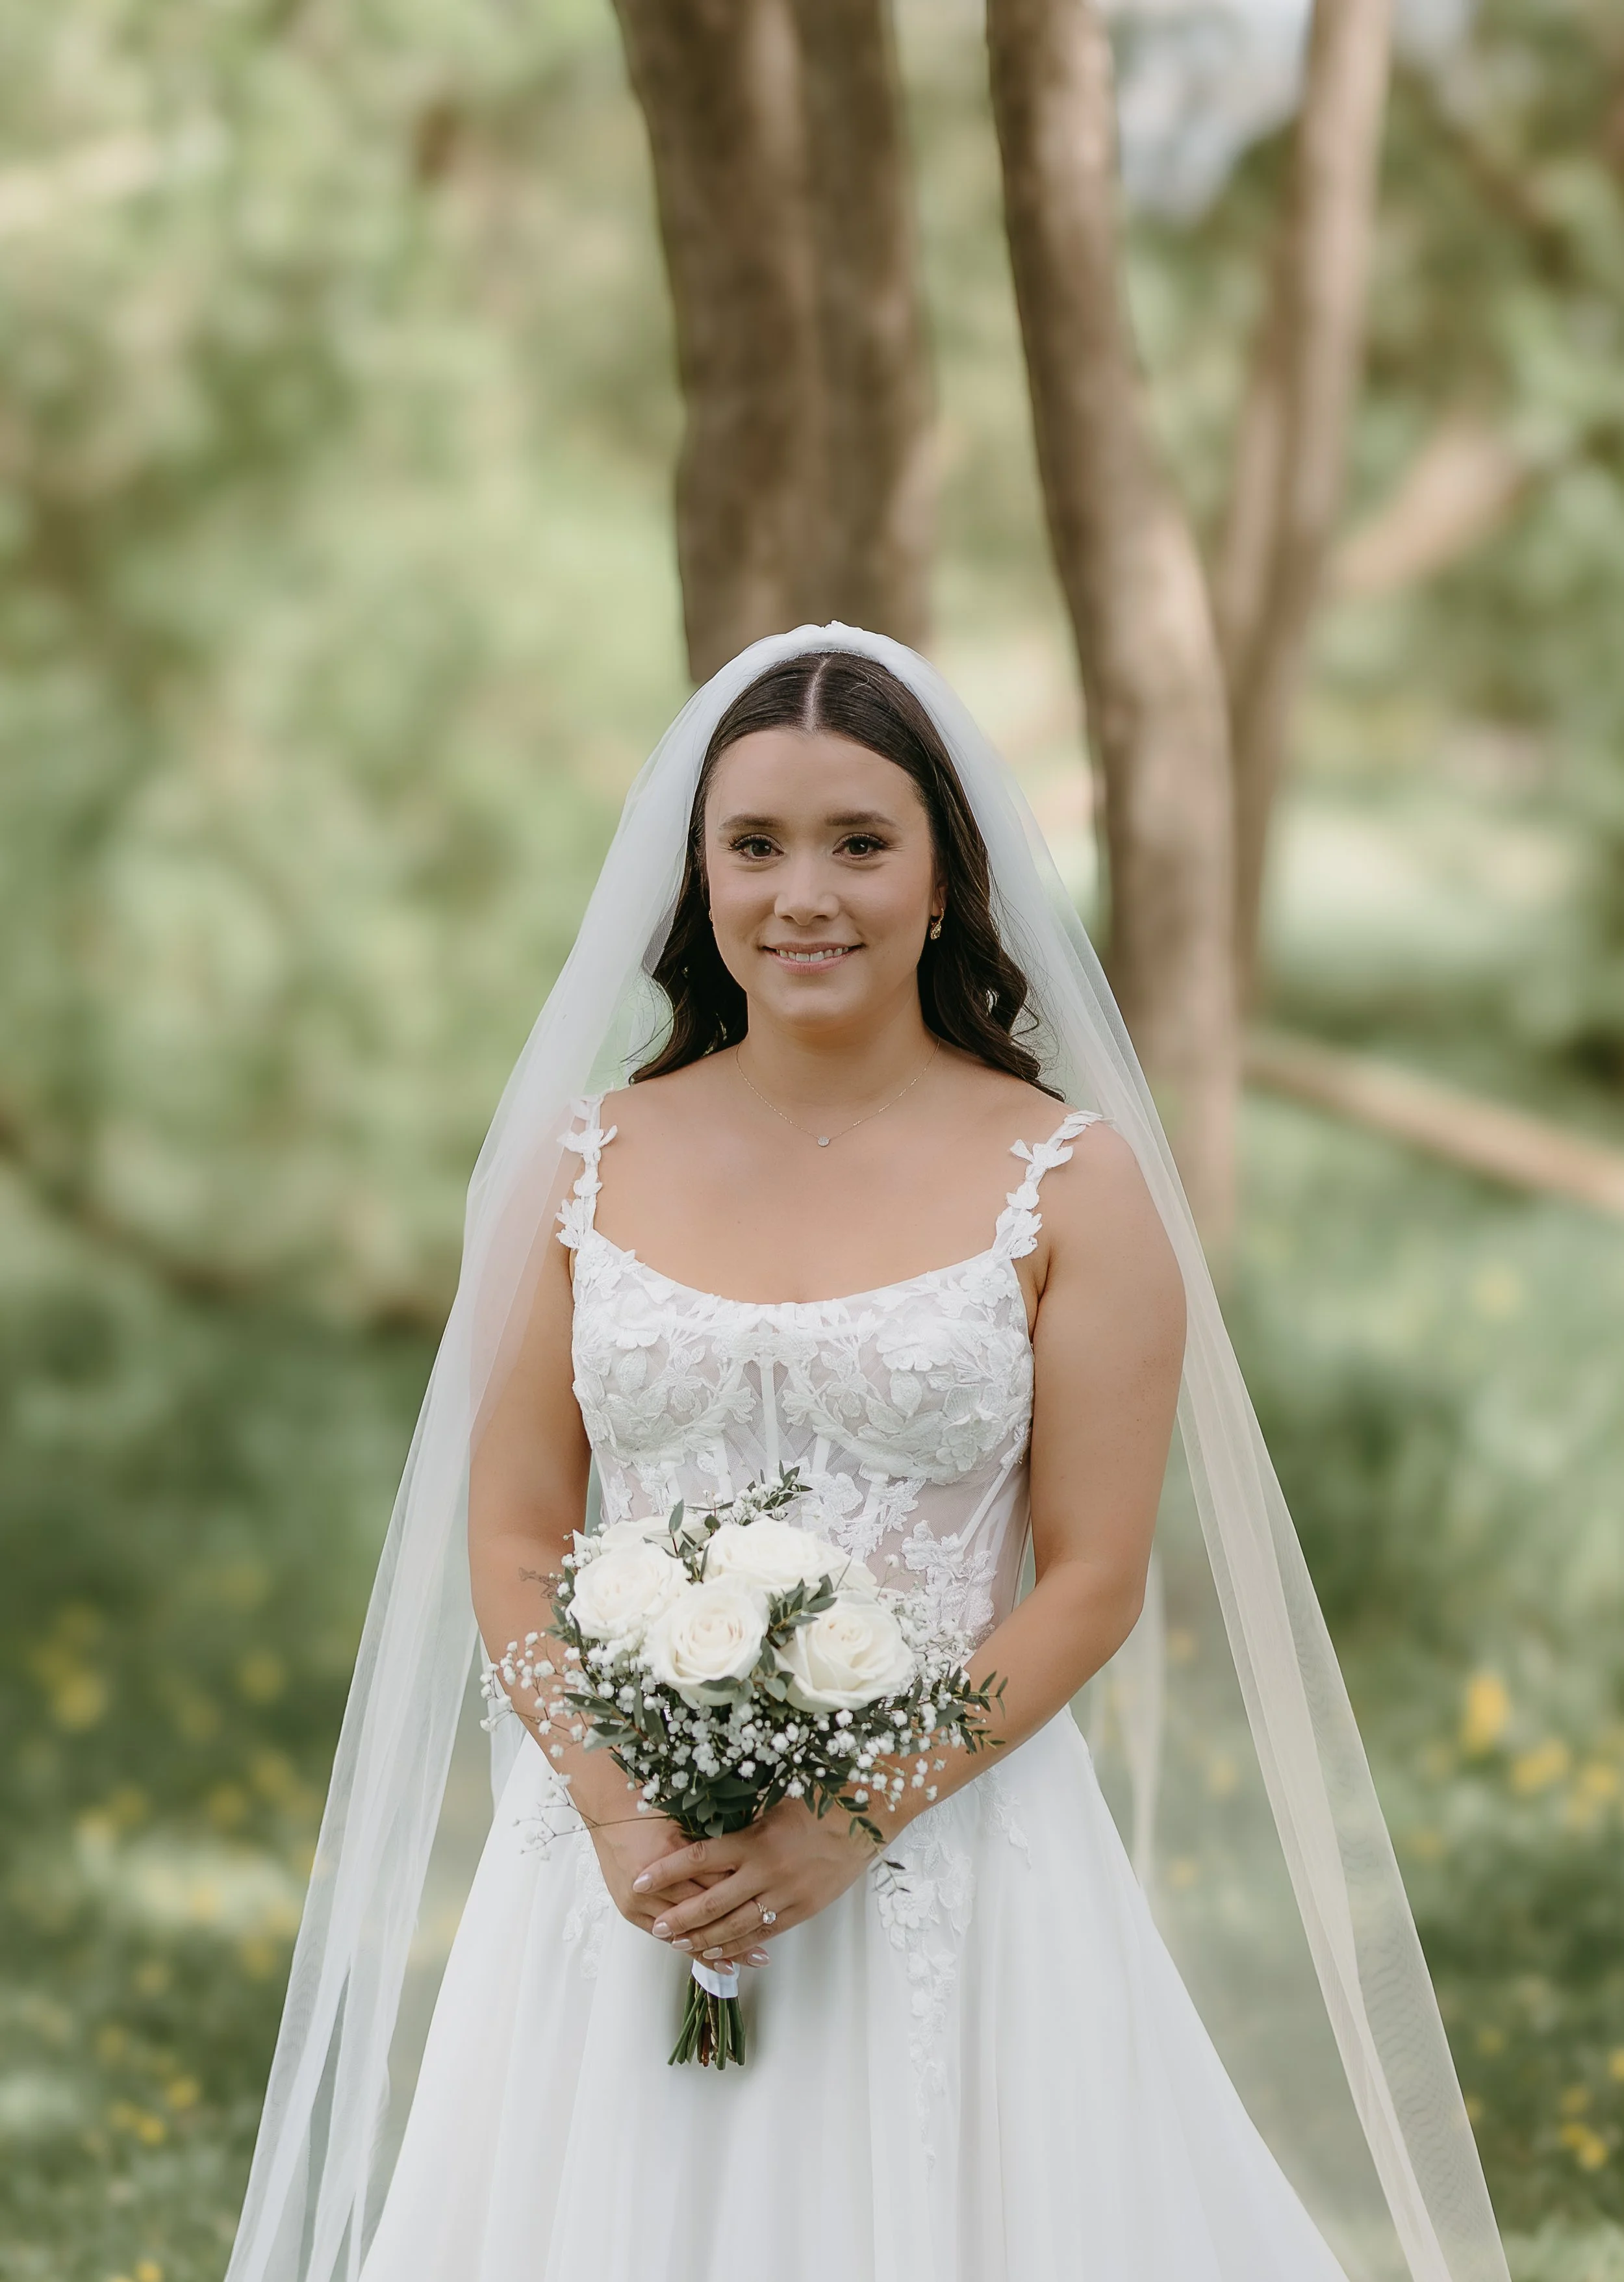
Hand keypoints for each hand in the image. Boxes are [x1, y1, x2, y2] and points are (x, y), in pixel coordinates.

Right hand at [589, 1811, 770, 1967]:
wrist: (609, 1816)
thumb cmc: (651, 1814)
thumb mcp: (686, 1819)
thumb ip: (716, 1841)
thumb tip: (757, 1857)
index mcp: (670, 1852)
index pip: (715, 1880)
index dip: (745, 1893)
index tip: (773, 1904)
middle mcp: (653, 1882)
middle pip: (703, 1911)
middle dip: (738, 1929)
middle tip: (769, 1946)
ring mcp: (640, 1901)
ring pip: (687, 1933)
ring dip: (722, 1948)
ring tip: (753, 1960)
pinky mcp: (632, 1913)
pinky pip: (668, 1940)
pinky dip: (696, 1952)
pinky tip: (722, 1964)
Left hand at [631, 1797, 880, 1968]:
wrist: (863, 1819)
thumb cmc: (815, 1802)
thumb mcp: (771, 1805)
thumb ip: (739, 1824)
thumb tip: (702, 1828)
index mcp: (752, 1840)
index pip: (697, 1859)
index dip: (665, 1872)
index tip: (639, 1878)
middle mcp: (764, 1872)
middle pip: (710, 1902)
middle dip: (679, 1917)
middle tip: (656, 1927)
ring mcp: (783, 1896)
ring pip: (735, 1926)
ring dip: (703, 1937)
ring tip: (678, 1943)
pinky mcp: (801, 1911)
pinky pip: (763, 1933)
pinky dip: (738, 1944)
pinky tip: (718, 1951)